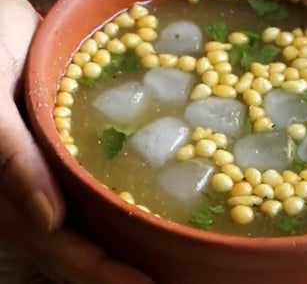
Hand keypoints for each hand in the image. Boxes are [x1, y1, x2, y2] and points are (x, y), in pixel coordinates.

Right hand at [0, 0, 152, 283]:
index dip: (98, 270)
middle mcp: (21, 192)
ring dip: (116, 249)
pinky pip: (85, 195)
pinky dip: (113, 213)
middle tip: (171, 277)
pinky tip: (140, 215)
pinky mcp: (54, 156)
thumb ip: (7, 153)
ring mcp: (38, 177)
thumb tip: (48, 220)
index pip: (54, 246)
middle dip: (114, 271)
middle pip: (70, 248)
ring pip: (79, 228)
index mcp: (1, 187)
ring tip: (164, 260)